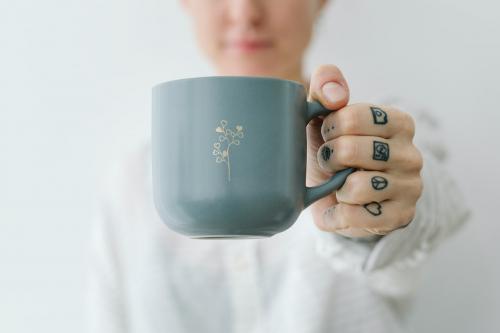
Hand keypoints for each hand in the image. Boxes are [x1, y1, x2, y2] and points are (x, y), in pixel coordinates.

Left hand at [306, 65, 423, 237]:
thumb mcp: (324, 115)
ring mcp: (410, 188)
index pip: (351, 116)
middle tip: (330, 162)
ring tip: (339, 185)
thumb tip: (335, 94)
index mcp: (399, 122)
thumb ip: (326, 87)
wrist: (337, 195)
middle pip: (351, 150)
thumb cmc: (332, 148)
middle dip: (328, 158)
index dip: (329, 128)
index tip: (328, 135)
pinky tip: (340, 207)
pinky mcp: (400, 217)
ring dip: (335, 188)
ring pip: (356, 187)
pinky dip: (337, 215)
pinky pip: (356, 217)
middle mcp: (411, 154)